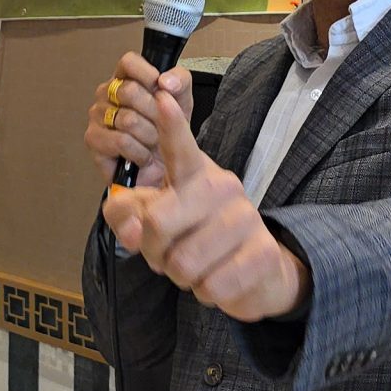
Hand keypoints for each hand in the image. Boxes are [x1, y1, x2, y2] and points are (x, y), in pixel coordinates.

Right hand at [84, 53, 193, 188]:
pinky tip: (142, 155)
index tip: (160, 87)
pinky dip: (139, 152)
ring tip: (153, 141)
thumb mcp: (182, 102)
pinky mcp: (93, 139)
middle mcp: (108, 94)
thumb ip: (180, 82)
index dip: (147, 74)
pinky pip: (121, 141)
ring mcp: (97, 116)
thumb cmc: (167, 131)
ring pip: (128, 119)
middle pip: (130, 91)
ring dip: (150, 136)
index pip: (129, 62)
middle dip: (155, 113)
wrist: (164, 166)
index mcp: (126, 79)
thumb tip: (166, 80)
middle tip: (162, 124)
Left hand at [101, 90, 308, 322]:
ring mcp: (246, 218)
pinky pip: (212, 286)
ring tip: (196, 269)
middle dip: (153, 253)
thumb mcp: (157, 223)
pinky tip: (219, 282)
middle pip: (158, 225)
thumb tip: (127, 229)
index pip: (179, 147)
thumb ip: (127, 216)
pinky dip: (206, 294)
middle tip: (168, 257)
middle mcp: (223, 188)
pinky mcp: (263, 253)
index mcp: (195, 175)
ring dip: (181, 278)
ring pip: (183, 263)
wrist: (258, 274)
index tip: (163, 96)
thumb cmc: (198, 240)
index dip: (169, 125)